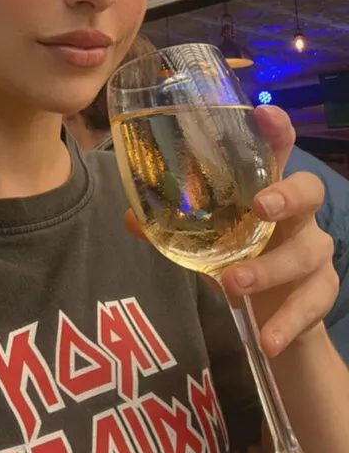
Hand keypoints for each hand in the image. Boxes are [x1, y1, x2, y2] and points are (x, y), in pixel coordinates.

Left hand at [125, 105, 338, 356]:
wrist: (276, 316)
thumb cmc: (240, 257)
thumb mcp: (207, 240)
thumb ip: (174, 228)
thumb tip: (131, 216)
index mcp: (267, 188)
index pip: (278, 149)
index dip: (276, 129)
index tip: (265, 113)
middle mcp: (297, 214)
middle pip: (308, 190)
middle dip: (286, 194)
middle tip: (259, 206)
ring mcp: (314, 250)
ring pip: (308, 251)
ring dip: (270, 268)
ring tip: (234, 282)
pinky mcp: (322, 290)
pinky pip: (313, 302)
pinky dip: (288, 321)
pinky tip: (267, 338)